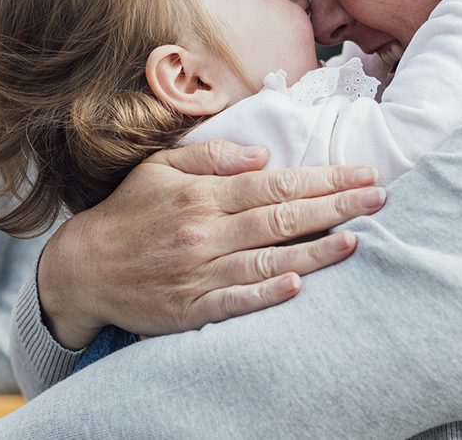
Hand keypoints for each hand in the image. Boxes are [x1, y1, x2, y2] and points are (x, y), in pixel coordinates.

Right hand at [37, 140, 383, 349]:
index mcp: (203, 195)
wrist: (82, 269)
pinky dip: (269, 295)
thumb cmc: (128, 212)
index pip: (275, 184)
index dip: (322, 179)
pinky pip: (236, 301)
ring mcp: (199, 272)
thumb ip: (212, 157)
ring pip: (268, 260)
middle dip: (336, 206)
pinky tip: (301, 286)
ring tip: (356, 238)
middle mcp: (205, 232)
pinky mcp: (192, 307)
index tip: (361, 174)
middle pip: (282, 218)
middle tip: (379, 198)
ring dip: (316, 251)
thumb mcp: (160, 167)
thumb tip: (262, 154)